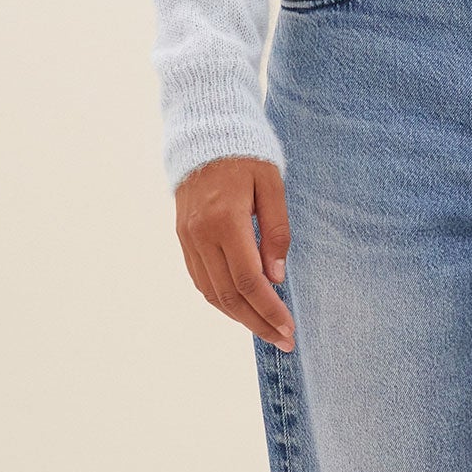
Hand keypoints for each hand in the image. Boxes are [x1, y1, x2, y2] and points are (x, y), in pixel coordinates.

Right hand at [174, 156, 293, 350]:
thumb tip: (277, 277)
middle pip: (229, 295)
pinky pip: (200, 279)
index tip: (289, 329)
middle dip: (258, 322)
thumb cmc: (246, 155)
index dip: (270, 310)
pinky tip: (242, 307)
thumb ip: (276, 231)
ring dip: (239, 317)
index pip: (249, 280)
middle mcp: (200, 234)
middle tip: (283, 341)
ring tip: (266, 329)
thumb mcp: (271, 185)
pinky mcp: (182, 237)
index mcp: (224, 220)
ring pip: (211, 292)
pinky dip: (221, 299)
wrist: (205, 130)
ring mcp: (187, 237)